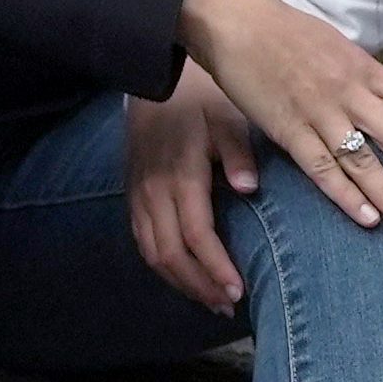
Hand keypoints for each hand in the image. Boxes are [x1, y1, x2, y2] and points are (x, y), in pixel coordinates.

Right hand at [126, 63, 260, 309]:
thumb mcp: (227, 116)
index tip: (238, 291)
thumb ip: (238, 153)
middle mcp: (153, 190)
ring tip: (213, 301)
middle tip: (229, 305)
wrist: (156, 76)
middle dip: (199, 285)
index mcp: (179, 174)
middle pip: (170, 253)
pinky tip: (186, 278)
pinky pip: (142, 241)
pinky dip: (164, 266)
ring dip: (181, 282)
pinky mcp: (131, 193)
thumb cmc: (201, 98)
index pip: (195, 234)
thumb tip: (250, 189)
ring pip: (152, 253)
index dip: (215, 267)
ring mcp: (138, 193)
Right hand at [180, 0, 382, 238]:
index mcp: (368, 70)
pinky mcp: (287, 129)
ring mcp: (320, 112)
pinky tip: (367, 220)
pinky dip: (346, 196)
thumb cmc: (284, 32)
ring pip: (367, 162)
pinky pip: (321, 168)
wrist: (234, 21)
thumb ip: (364, 79)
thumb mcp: (338, 48)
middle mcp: (352, 92)